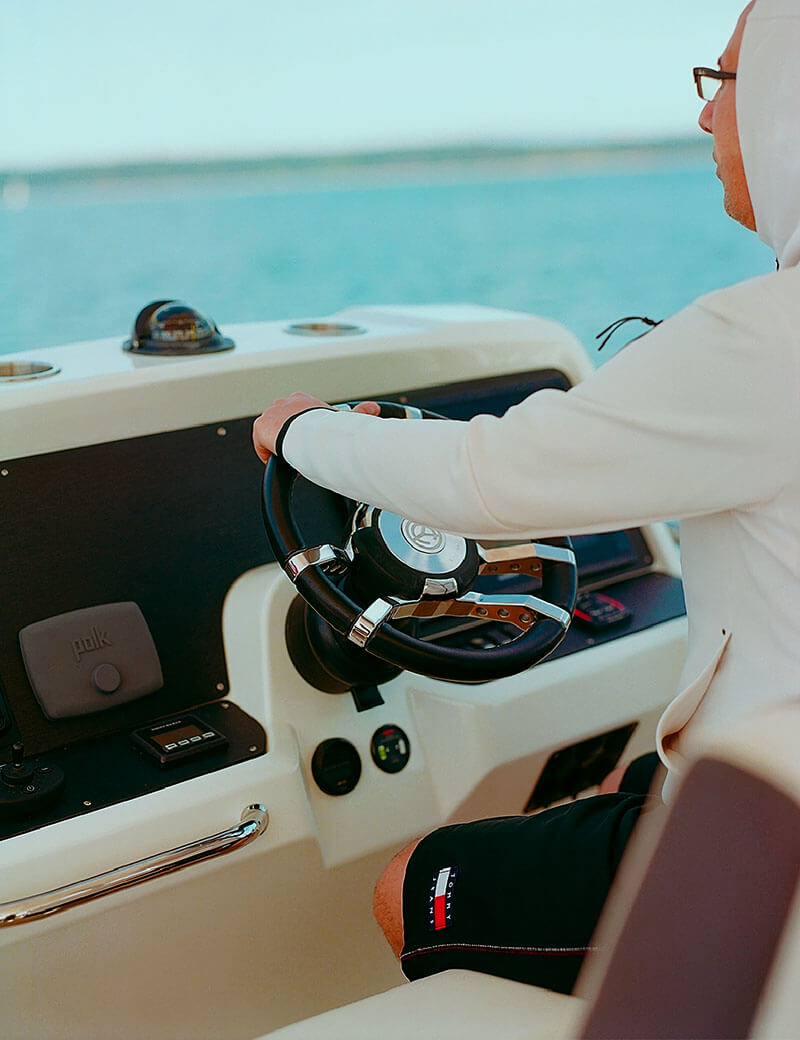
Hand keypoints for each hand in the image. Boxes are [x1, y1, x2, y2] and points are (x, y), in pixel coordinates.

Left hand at [252, 392, 379, 461]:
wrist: (308, 431)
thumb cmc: (328, 426)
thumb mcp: (346, 419)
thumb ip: (360, 412)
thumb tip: (375, 408)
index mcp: (303, 400)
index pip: (300, 415)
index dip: (305, 432)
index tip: (311, 444)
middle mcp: (284, 403)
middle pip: (284, 424)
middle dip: (292, 439)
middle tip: (301, 454)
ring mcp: (270, 414)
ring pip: (272, 434)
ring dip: (281, 447)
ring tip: (292, 460)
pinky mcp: (261, 427)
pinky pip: (260, 443)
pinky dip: (268, 454)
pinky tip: (279, 462)